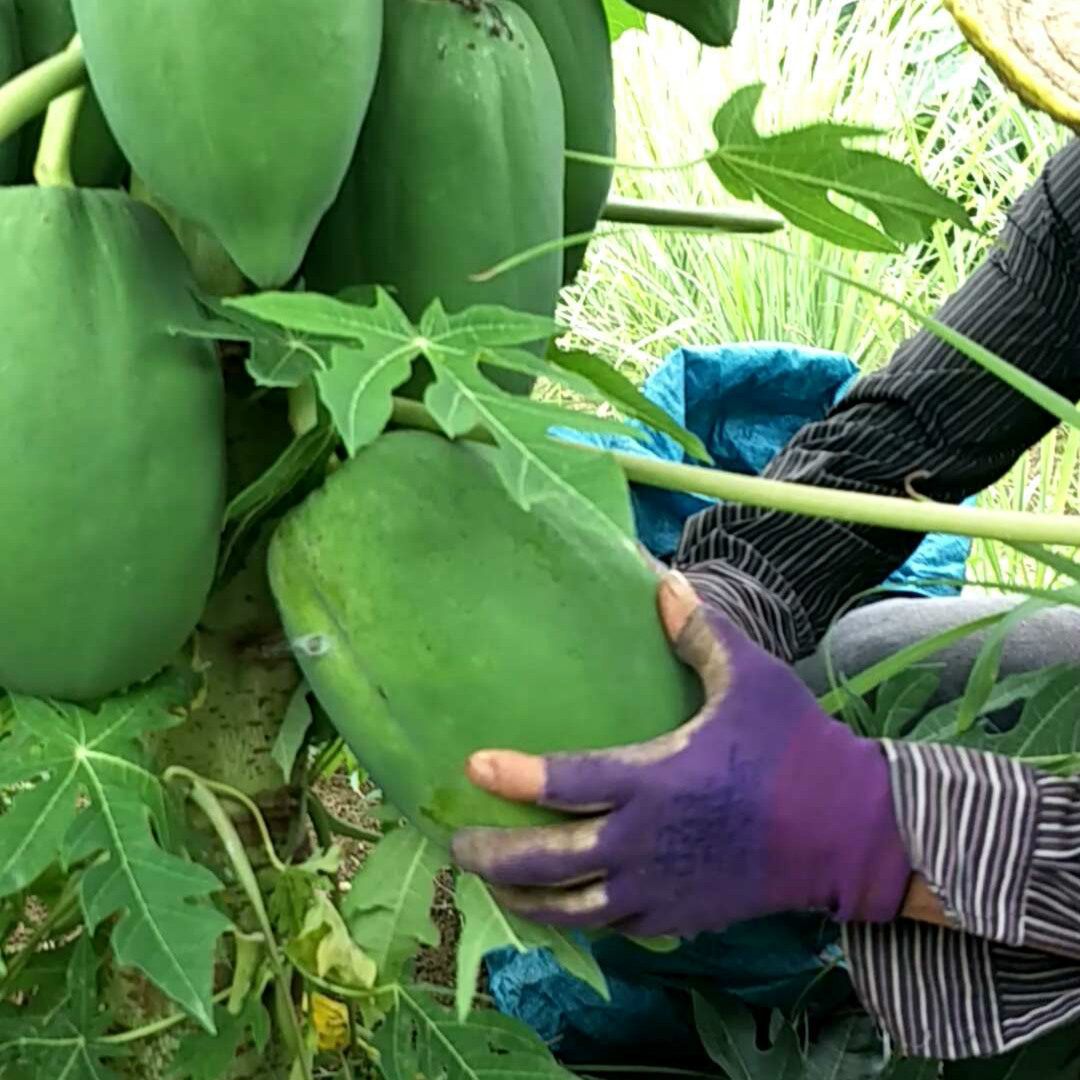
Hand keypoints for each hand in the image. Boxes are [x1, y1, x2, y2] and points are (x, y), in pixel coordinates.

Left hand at [450, 571, 911, 938]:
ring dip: (522, 899)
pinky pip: (609, 928)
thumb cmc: (796, 748)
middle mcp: (645, 843)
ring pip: (571, 910)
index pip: (568, 783)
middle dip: (495, 855)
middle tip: (459, 840)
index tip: (473, 764)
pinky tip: (555, 905)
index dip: (516, 776)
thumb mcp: (749, 678)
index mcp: (658, 781)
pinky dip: (572, 920)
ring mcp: (659, 890)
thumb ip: (699, 632)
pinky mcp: (677, 918)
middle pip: (549, 863)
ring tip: (491, 882)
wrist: (850, 832)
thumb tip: (662, 577)